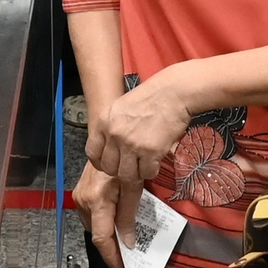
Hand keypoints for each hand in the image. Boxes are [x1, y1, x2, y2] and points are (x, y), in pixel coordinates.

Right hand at [76, 164, 141, 267]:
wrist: (110, 140)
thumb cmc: (125, 161)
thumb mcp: (134, 187)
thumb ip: (129, 215)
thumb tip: (129, 243)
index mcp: (97, 200)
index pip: (102, 238)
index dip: (111, 257)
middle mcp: (83, 201)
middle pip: (97, 234)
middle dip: (111, 248)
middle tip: (127, 258)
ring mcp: (79, 197)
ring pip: (94, 226)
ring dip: (108, 236)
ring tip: (123, 243)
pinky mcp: (79, 193)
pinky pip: (92, 216)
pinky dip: (103, 224)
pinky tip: (114, 225)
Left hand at [87, 69, 190, 183]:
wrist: (174, 92)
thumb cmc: (151, 97)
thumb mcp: (120, 108)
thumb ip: (112, 127)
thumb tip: (111, 148)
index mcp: (103, 121)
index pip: (92, 153)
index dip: (102, 163)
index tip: (111, 165)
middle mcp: (114, 133)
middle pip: (109, 168)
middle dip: (120, 171)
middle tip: (131, 166)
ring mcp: (131, 143)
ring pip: (127, 175)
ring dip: (136, 174)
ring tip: (144, 166)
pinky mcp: (150, 151)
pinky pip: (146, 173)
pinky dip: (151, 171)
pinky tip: (155, 162)